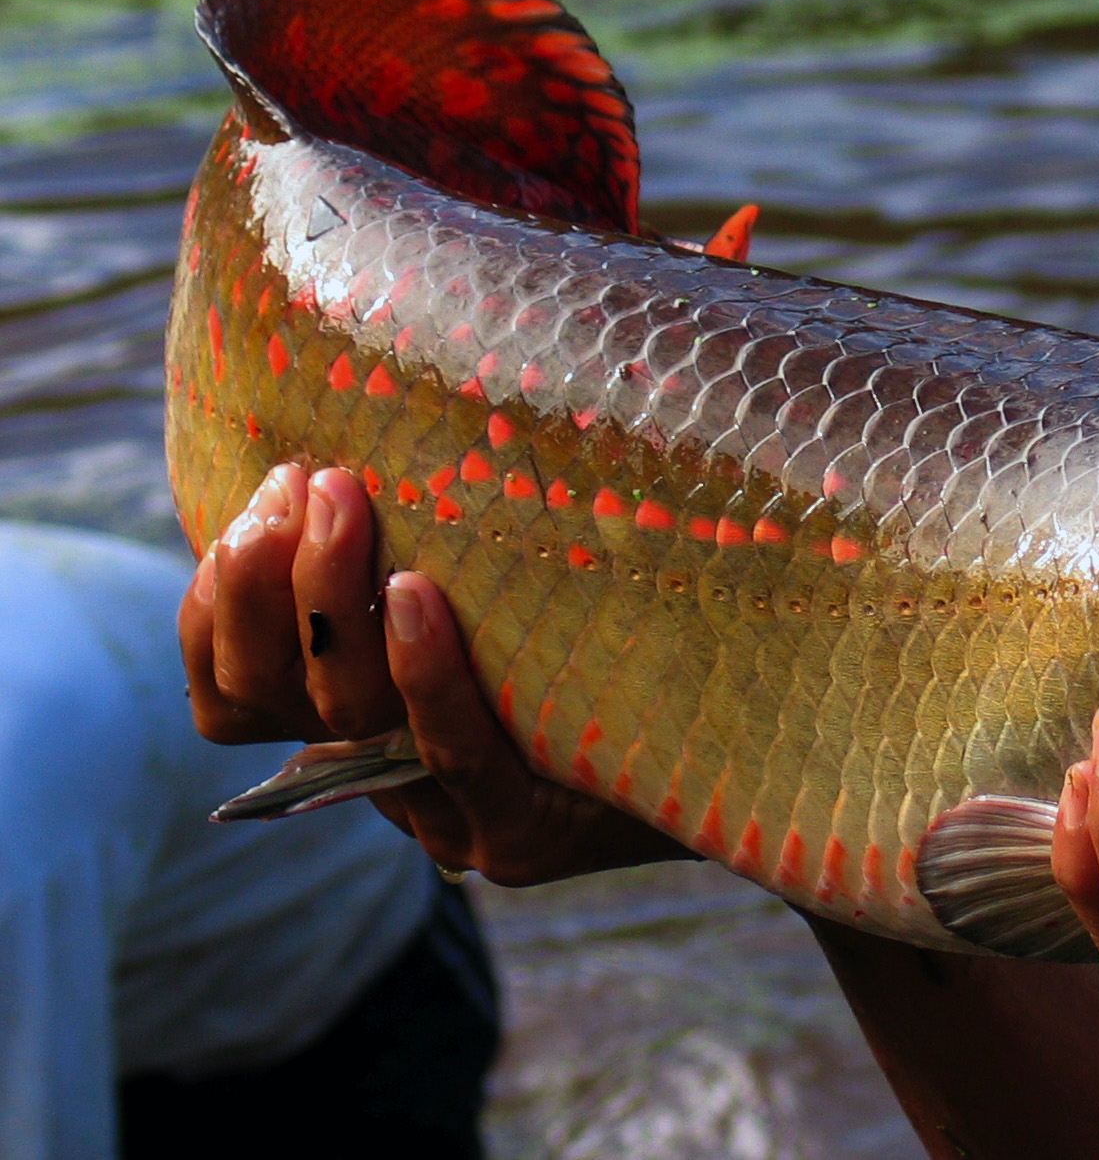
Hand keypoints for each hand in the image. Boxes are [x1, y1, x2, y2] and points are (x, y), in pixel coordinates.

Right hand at [178, 463, 693, 884]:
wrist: (735, 751)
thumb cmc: (609, 634)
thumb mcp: (503, 577)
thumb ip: (429, 531)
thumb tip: (371, 405)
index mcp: (356, 721)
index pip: (230, 691)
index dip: (218, 604)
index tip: (261, 499)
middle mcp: (383, 775)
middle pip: (273, 693)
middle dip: (266, 578)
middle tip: (304, 481)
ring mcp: (445, 816)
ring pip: (349, 712)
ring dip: (332, 598)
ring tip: (345, 502)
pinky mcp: (517, 837)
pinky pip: (452, 753)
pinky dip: (426, 672)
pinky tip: (417, 595)